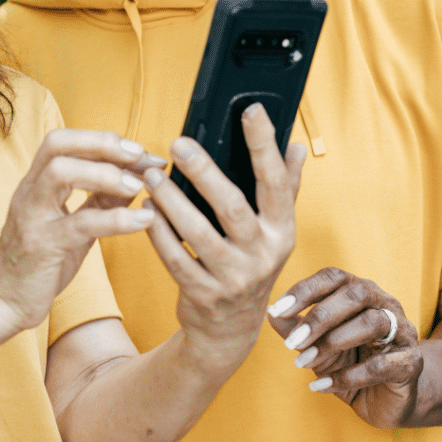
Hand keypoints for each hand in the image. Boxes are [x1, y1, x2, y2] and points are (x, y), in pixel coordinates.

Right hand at [0, 129, 165, 332]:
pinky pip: (81, 223)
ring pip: (61, 173)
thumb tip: (133, 178)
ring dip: (106, 173)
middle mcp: (29, 192)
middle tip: (140, 155)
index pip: (63, 141)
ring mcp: (32, 216)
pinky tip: (144, 220)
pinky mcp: (42, 246)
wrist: (1, 304)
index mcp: (35, 184)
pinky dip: (117, 218)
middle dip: (102, 143)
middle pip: (58, 144)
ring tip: (139, 185)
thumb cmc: (37, 264)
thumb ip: (98, 200)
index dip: (102, 139)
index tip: (140, 150)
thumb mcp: (71, 225)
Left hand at [142, 103, 304, 378]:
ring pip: (197, 233)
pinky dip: (158, 233)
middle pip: (232, 207)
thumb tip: (296, 146)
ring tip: (152, 175)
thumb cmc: (249, 264)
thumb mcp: (273, 231)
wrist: (229, 331)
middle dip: (204, 172)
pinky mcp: (203, 295)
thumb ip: (284, 187)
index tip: (251, 110)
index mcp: (281, 231)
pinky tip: (145, 209)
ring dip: (172, 201)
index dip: (264, 145)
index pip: (275, 182)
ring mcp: (232, 279)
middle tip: (178, 142)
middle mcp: (262, 255)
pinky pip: (175, 259)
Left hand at [266, 268, 422, 428]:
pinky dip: (348, 376)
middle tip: (292, 343)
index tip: (278, 311)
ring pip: (372, 323)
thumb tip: (269, 313)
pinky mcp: (411, 364)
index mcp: (360, 291)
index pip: (333, 277)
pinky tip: (322, 385)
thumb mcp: (316, 344)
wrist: (386, 399)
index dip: (304, 290)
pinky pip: (381, 366)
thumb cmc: (348, 361)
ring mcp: (403, 332)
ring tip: (305, 362)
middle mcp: (385, 304)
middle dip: (320, 317)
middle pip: (355, 294)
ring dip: (333, 343)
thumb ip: (295, 328)